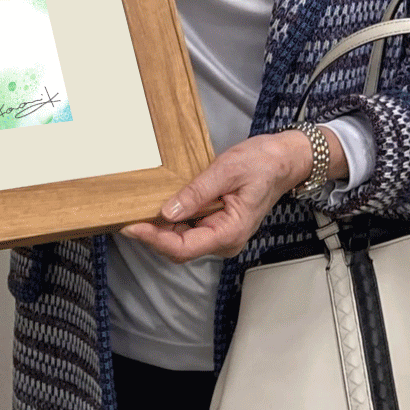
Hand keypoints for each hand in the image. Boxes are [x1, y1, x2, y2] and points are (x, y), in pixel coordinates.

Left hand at [119, 131, 316, 262]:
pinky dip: (171, 223)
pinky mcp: (217, 226)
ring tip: (135, 213)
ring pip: (182, 242)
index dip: (154, 239)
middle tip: (125, 218)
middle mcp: (225, 241)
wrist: (283, 160)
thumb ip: (197, 192)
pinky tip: (156, 209)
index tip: (131, 226)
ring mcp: (221, 235)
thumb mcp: (227, 170)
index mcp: (230, 232)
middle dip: (152, 236)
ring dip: (159, 230)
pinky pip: (189, 231)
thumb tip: (167, 211)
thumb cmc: (262, 163)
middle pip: (179, 249)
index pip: (184, 247)